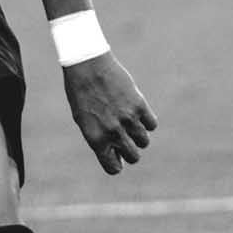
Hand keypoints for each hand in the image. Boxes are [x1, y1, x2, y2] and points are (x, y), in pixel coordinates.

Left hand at [62, 52, 157, 175]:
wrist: (88, 65)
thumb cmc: (81, 93)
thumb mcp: (83, 119)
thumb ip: (100, 138)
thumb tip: (117, 155)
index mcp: (95, 138)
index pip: (113, 167)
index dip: (116, 164)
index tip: (116, 157)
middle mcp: (113, 132)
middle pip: (133, 157)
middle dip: (130, 151)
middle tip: (125, 140)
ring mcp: (128, 119)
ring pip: (144, 141)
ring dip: (138, 136)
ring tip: (129, 123)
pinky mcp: (140, 105)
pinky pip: (152, 124)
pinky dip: (146, 121)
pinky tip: (138, 113)